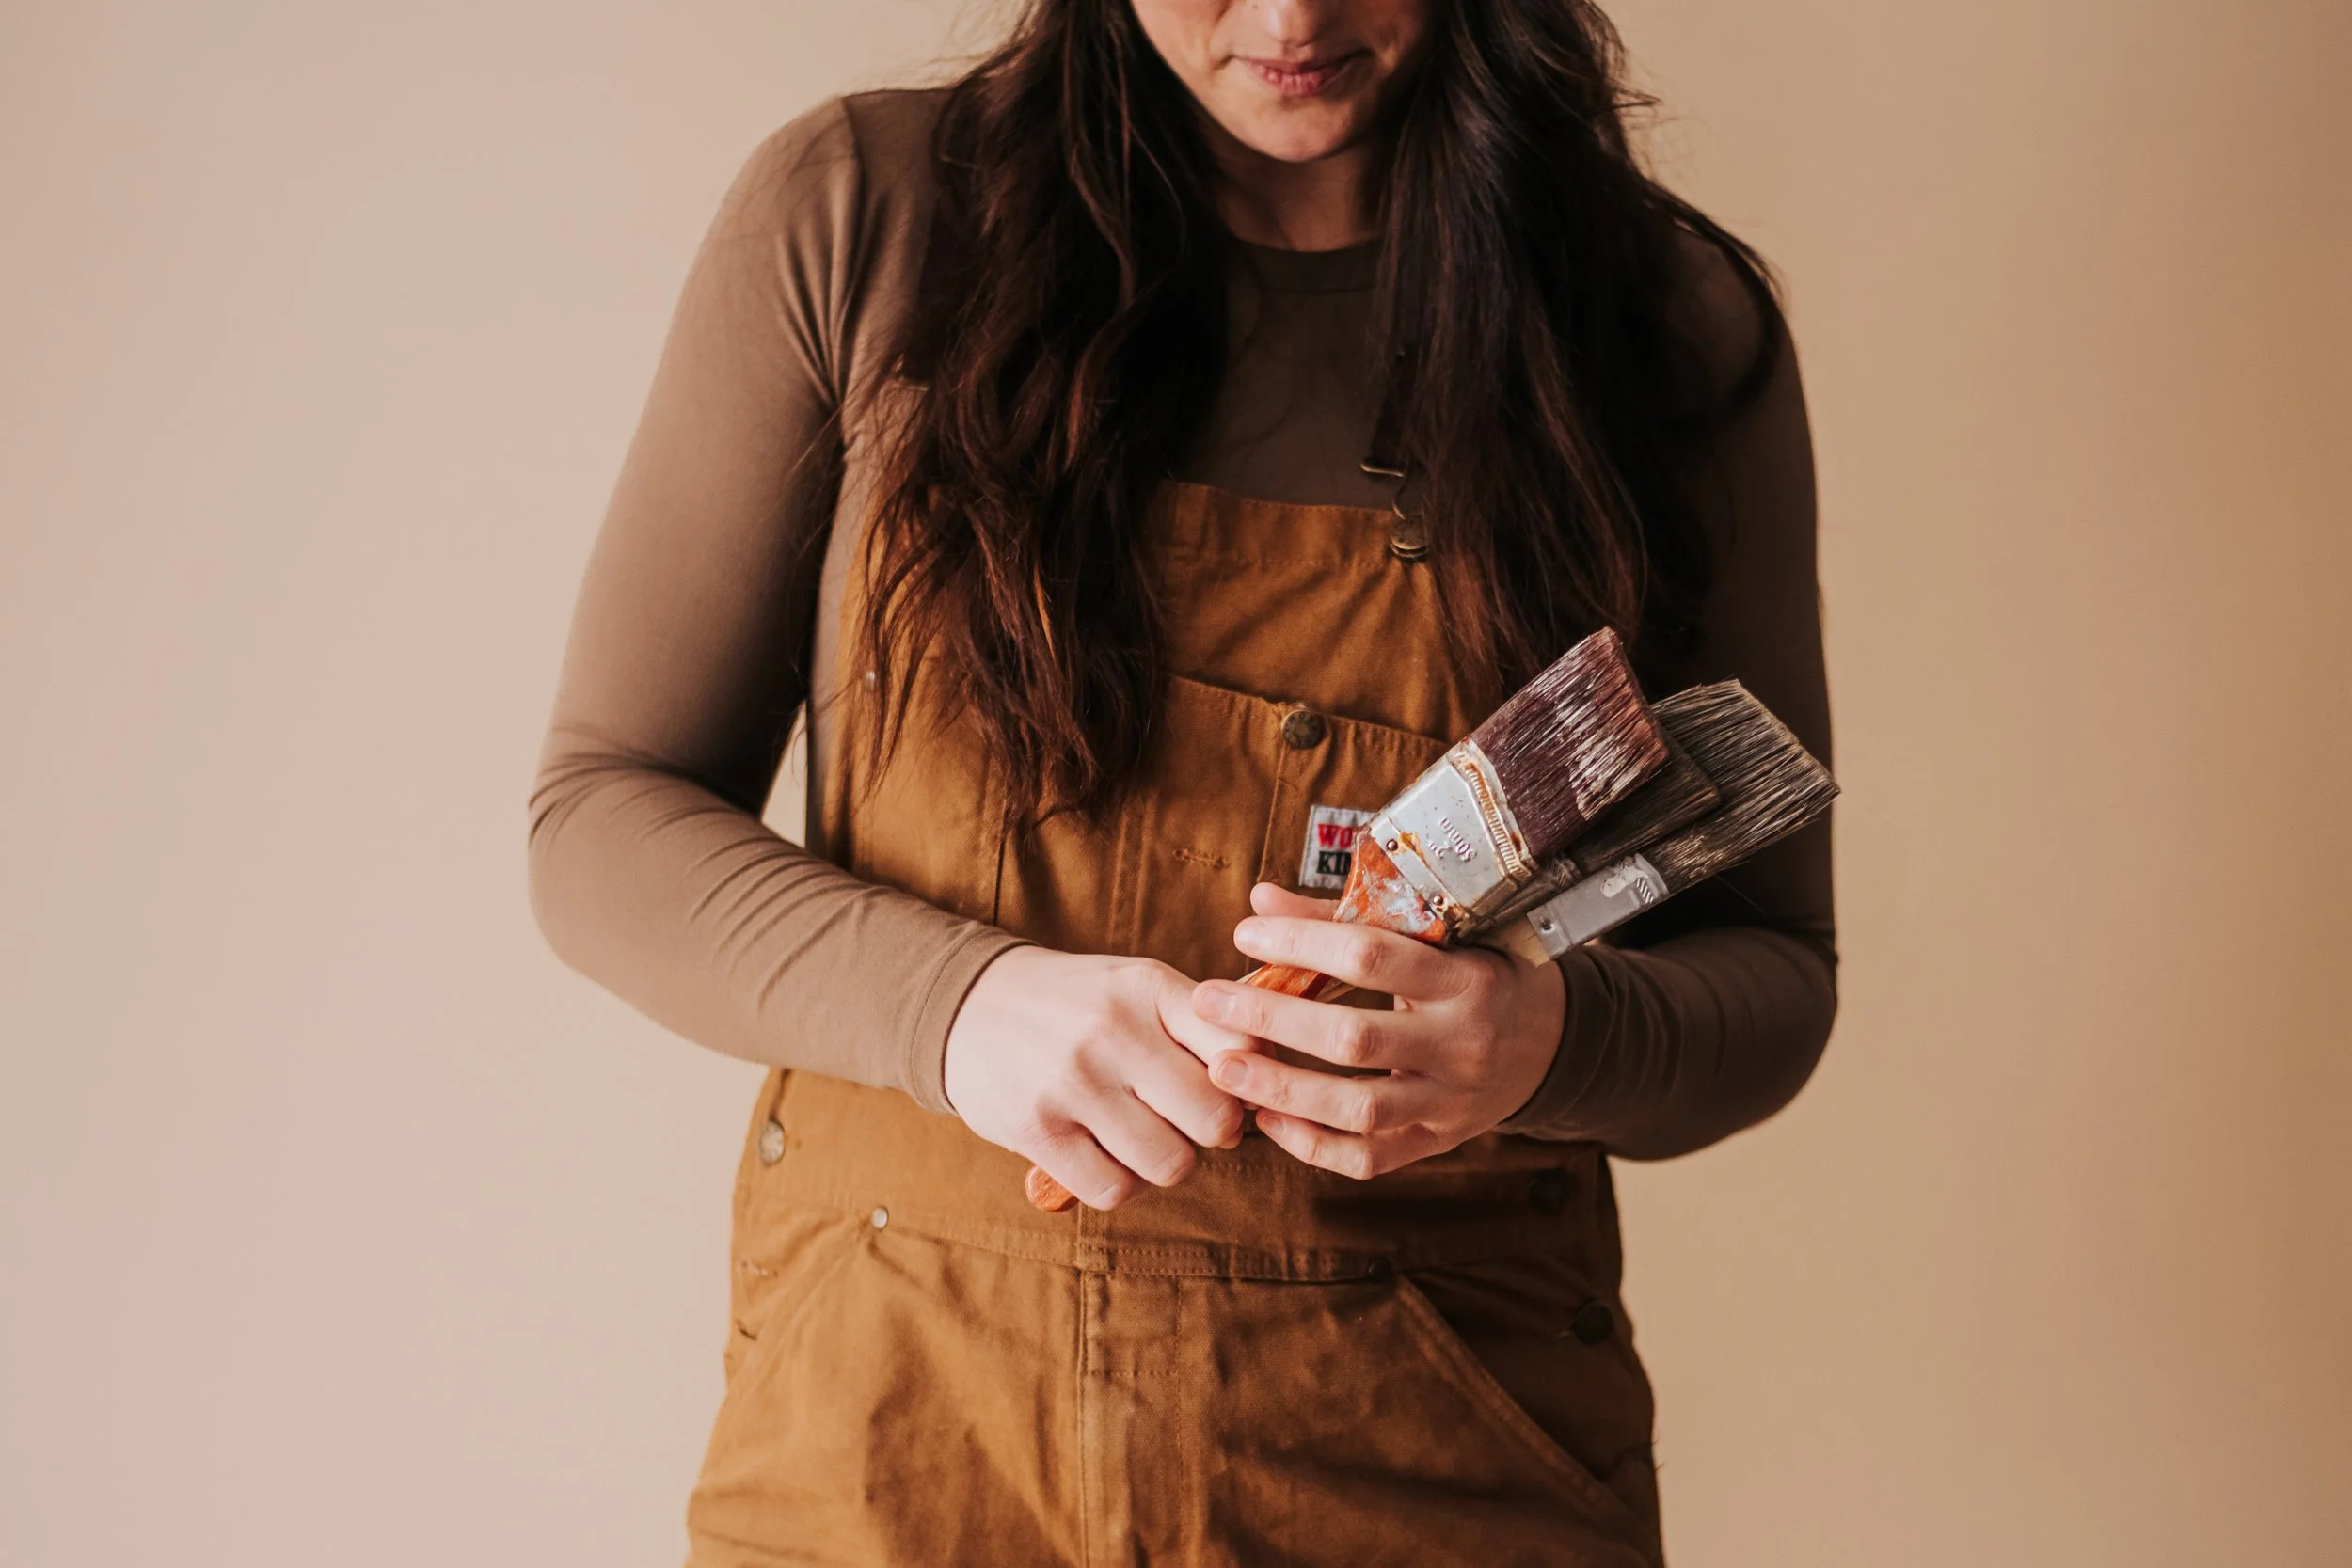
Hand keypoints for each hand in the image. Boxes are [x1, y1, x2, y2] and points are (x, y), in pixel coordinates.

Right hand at [943, 947, 1253, 1208]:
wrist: (968, 1006)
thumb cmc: (1076, 1005)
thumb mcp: (1137, 986)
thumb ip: (1202, 1025)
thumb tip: (1270, 1086)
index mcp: (1148, 988)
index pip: (1241, 1051)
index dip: (1249, 1082)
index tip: (1230, 1086)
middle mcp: (1112, 1030)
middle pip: (1215, 1119)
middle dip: (1213, 1131)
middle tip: (1187, 1118)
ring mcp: (1072, 1083)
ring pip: (1170, 1163)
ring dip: (1166, 1159)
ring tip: (1143, 1133)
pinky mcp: (1036, 1131)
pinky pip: (1115, 1189)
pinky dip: (1122, 1182)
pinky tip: (1108, 1153)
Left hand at [1187, 884, 1566, 1178]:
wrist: (1548, 1042)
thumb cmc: (1476, 972)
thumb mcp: (1434, 935)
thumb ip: (1346, 919)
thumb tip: (1259, 899)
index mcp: (1464, 977)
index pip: (1373, 954)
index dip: (1302, 942)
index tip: (1245, 934)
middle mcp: (1462, 1043)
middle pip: (1356, 1037)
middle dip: (1273, 1018)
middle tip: (1209, 1001)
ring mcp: (1451, 1102)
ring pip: (1358, 1108)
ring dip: (1281, 1090)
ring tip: (1222, 1069)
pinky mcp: (1438, 1143)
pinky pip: (1367, 1158)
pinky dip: (1311, 1144)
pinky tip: (1268, 1119)